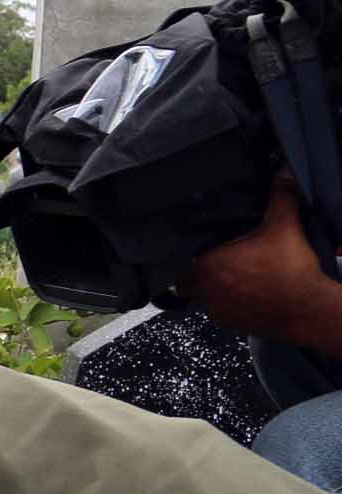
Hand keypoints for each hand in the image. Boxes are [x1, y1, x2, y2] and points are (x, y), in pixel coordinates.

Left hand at [191, 175, 333, 343]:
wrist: (308, 309)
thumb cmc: (291, 268)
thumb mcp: (285, 225)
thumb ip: (280, 195)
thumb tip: (283, 169)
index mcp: (206, 265)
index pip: (185, 256)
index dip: (196, 250)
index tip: (211, 245)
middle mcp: (203, 291)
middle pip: (189, 277)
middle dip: (201, 269)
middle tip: (222, 259)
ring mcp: (214, 311)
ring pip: (202, 295)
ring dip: (213, 286)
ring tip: (235, 274)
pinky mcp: (229, 324)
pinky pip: (218, 310)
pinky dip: (226, 301)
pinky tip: (245, 291)